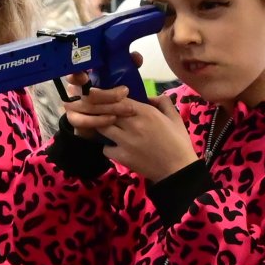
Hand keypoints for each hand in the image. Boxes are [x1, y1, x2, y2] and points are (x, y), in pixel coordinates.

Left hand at [63, 80, 196, 181]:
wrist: (178, 171)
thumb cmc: (178, 142)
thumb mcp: (175, 118)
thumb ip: (162, 102)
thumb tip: (148, 95)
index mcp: (145, 112)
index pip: (117, 98)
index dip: (104, 95)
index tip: (95, 93)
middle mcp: (132, 124)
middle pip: (105, 110)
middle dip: (95, 108)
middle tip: (86, 106)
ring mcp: (125, 141)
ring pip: (101, 127)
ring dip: (99, 125)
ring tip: (98, 124)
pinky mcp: (122, 157)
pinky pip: (105, 147)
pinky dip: (106, 146)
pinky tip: (111, 145)